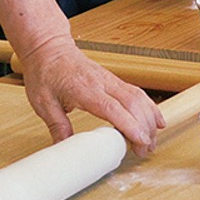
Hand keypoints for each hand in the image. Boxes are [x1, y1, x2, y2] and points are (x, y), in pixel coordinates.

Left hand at [15, 34, 164, 155]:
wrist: (49, 48)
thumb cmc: (45, 73)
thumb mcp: (43, 103)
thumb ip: (57, 126)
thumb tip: (64, 149)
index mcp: (84, 89)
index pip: (111, 108)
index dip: (129, 125)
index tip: (140, 141)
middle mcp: (102, 83)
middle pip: (132, 104)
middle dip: (144, 128)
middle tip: (145, 151)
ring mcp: (110, 80)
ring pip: (138, 97)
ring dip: (149, 119)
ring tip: (152, 142)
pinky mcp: (114, 80)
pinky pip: (137, 92)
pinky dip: (149, 106)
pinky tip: (156, 120)